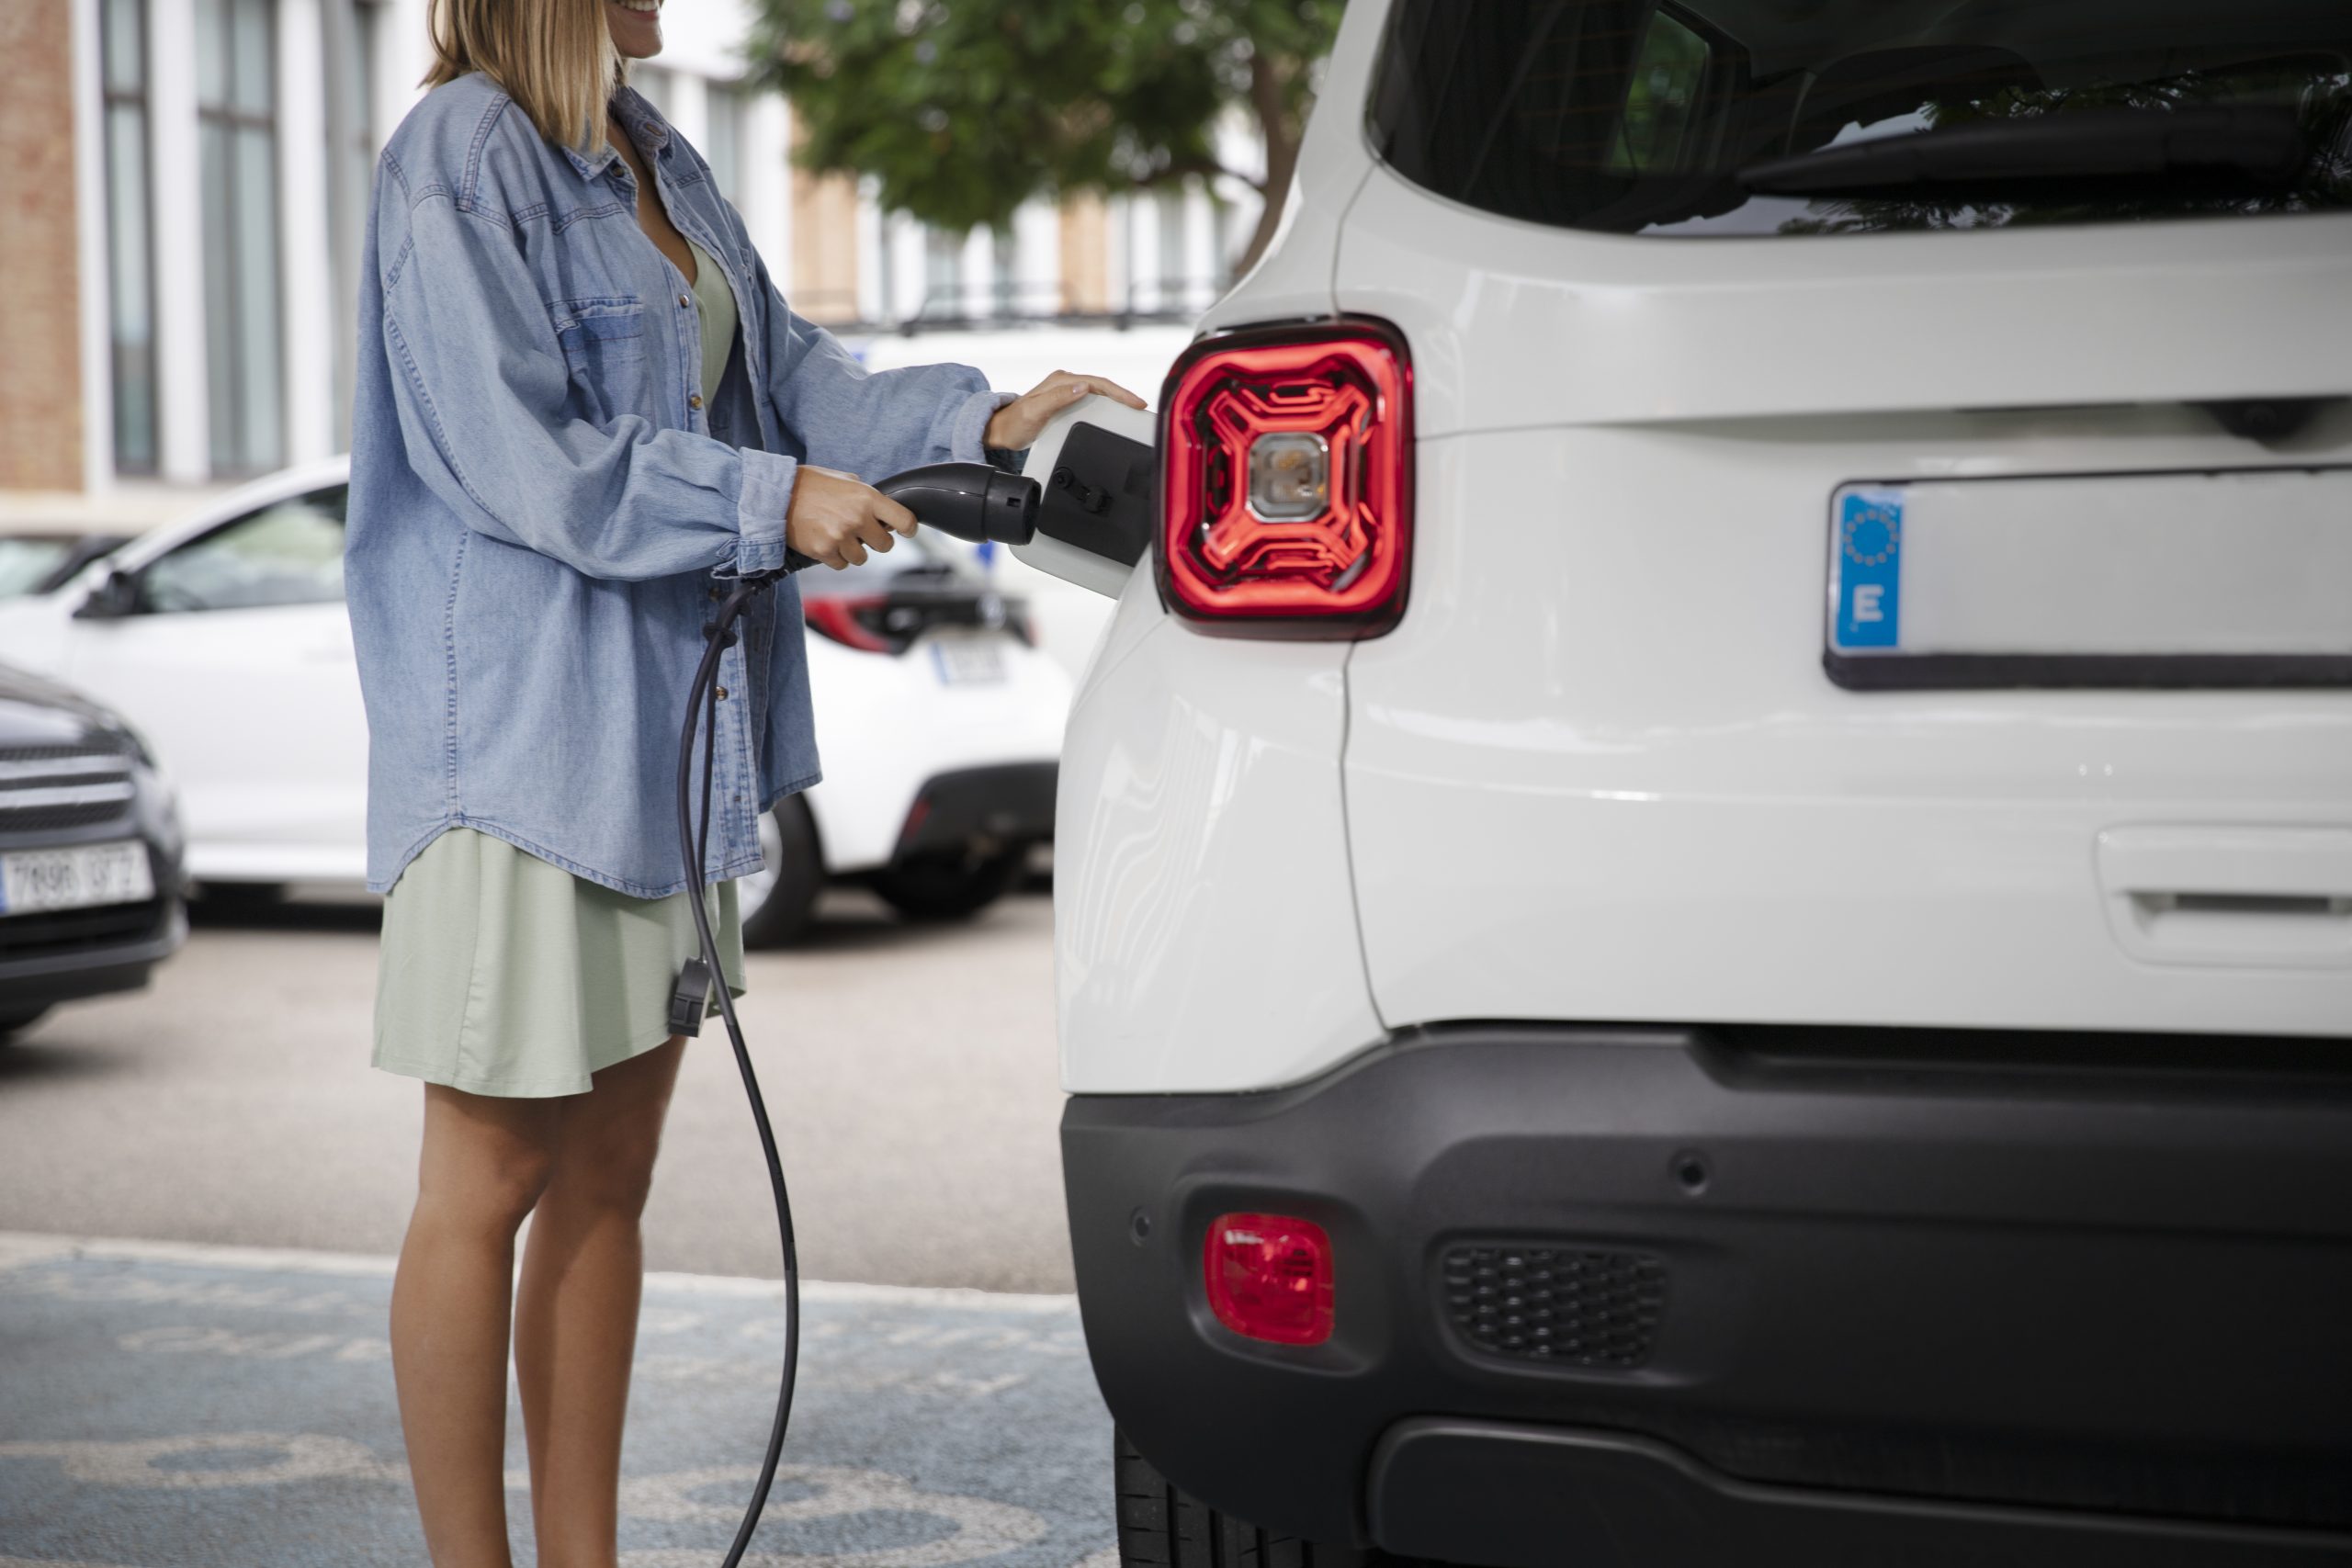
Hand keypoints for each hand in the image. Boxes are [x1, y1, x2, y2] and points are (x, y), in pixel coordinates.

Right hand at [786, 466, 916, 569]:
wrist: (776, 493)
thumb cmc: (809, 484)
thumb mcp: (844, 479)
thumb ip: (866, 495)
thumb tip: (882, 510)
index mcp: (867, 497)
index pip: (904, 520)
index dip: (908, 528)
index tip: (904, 531)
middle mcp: (857, 518)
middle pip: (885, 545)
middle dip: (875, 540)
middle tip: (861, 533)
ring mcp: (841, 536)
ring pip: (862, 558)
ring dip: (853, 550)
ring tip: (837, 535)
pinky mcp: (824, 550)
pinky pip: (841, 564)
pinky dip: (835, 557)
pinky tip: (825, 541)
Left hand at [984, 370, 1147, 452]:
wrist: (1001, 431)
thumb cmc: (1015, 423)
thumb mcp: (1036, 411)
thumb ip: (1059, 398)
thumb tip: (1083, 387)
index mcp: (1061, 381)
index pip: (1098, 383)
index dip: (1119, 392)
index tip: (1135, 402)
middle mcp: (1065, 383)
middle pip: (1103, 386)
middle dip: (1124, 395)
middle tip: (1141, 407)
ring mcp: (1065, 392)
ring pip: (1099, 393)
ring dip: (1117, 401)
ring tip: (1133, 411)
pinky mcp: (1066, 402)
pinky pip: (1092, 401)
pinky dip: (1106, 407)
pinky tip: (1114, 415)